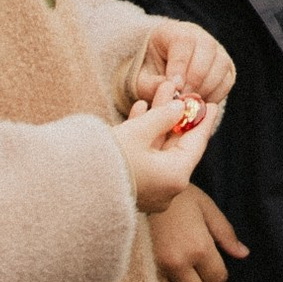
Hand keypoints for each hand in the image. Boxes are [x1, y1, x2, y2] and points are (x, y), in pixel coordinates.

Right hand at [121, 82, 213, 212]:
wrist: (71, 185)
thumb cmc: (108, 160)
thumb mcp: (139, 132)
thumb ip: (162, 117)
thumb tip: (179, 107)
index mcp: (175, 177)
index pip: (196, 144)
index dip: (203, 120)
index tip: (211, 103)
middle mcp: (166, 188)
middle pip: (176, 144)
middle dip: (174, 115)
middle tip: (180, 92)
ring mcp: (148, 189)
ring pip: (157, 148)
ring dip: (157, 121)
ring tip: (158, 92)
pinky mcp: (131, 186)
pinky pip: (143, 157)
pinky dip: (143, 135)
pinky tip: (139, 110)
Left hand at [130, 19, 234, 116]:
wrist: (162, 73)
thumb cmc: (151, 73)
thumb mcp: (141, 78)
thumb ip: (151, 85)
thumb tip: (171, 90)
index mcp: (175, 32)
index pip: (184, 41)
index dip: (180, 65)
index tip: (175, 87)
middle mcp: (200, 36)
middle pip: (206, 50)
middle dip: (195, 79)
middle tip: (183, 99)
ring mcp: (217, 51)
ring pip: (220, 65)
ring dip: (206, 88)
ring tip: (190, 102)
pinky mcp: (226, 68)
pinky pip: (227, 81)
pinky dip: (215, 95)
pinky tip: (199, 103)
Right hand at [146, 187, 248, 281]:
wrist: (133, 188)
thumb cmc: (174, 195)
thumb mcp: (204, 206)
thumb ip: (224, 232)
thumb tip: (243, 254)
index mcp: (199, 247)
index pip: (217, 279)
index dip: (216, 272)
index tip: (209, 262)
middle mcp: (178, 263)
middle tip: (192, 268)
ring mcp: (156, 270)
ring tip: (175, 274)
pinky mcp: (137, 272)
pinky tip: (160, 278)